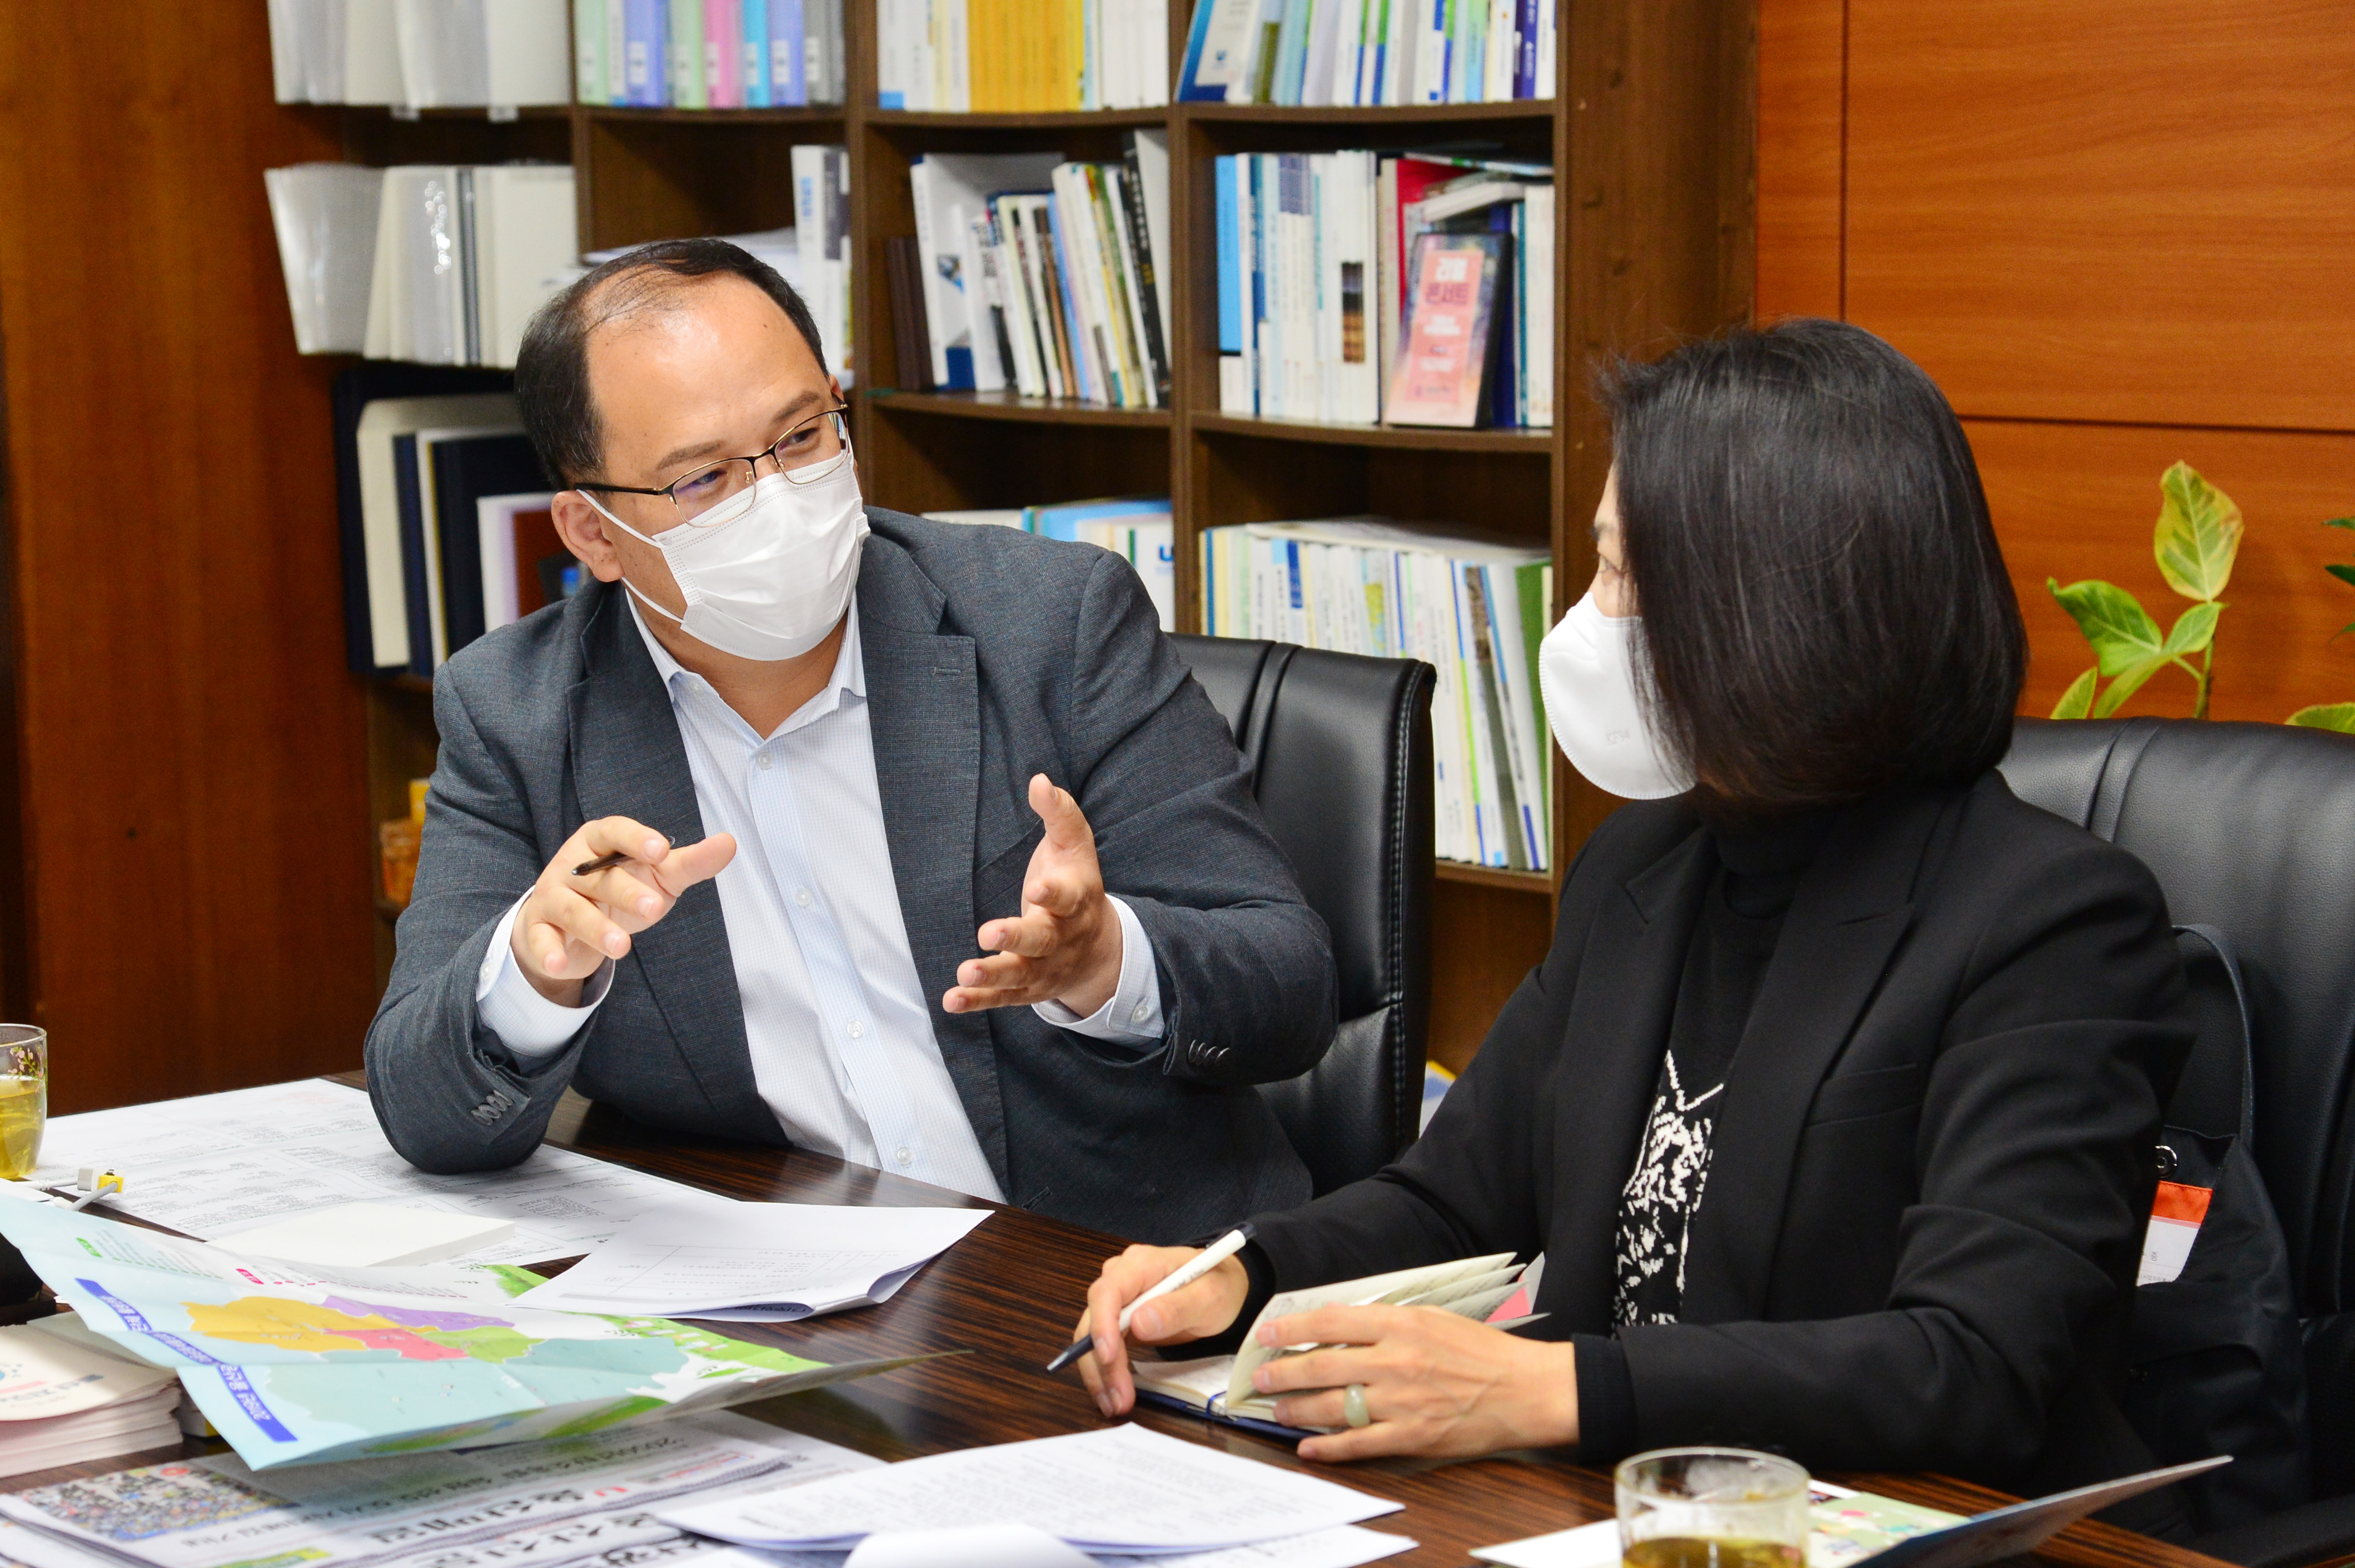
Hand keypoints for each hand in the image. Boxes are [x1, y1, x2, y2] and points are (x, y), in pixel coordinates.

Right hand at [511, 816, 737, 1004]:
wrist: (569, 925)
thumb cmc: (620, 891)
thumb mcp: (657, 877)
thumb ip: (690, 863)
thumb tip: (729, 843)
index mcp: (600, 842)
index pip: (614, 831)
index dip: (635, 838)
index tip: (661, 850)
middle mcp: (572, 865)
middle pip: (599, 877)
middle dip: (626, 892)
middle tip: (655, 907)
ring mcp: (552, 896)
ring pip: (573, 909)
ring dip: (596, 927)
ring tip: (622, 946)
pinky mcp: (538, 929)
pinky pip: (541, 940)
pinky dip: (549, 952)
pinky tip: (560, 963)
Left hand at [945, 774, 1122, 1017]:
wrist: (1098, 950)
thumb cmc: (1076, 887)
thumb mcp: (1075, 848)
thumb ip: (1060, 815)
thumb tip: (1040, 780)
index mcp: (1075, 901)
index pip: (1067, 898)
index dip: (1053, 894)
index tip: (1038, 888)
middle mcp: (1061, 938)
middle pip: (1041, 941)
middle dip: (1016, 938)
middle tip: (989, 933)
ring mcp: (1043, 967)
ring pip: (1019, 974)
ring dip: (993, 974)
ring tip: (966, 973)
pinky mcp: (1025, 988)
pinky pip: (1002, 997)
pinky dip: (977, 1001)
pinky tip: (952, 999)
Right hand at [1071, 1244, 1250, 1416]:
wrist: (1223, 1287)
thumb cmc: (1218, 1286)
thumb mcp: (1209, 1297)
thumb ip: (1176, 1308)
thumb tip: (1139, 1323)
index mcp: (1142, 1263)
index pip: (1108, 1291)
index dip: (1103, 1324)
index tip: (1109, 1357)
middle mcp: (1121, 1277)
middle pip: (1095, 1318)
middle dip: (1102, 1361)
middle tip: (1118, 1398)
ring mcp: (1118, 1299)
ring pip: (1092, 1337)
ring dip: (1100, 1373)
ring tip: (1115, 1404)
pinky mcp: (1119, 1320)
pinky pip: (1102, 1346)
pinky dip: (1105, 1372)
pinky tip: (1113, 1393)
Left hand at [1248, 1303, 1578, 1461]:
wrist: (1523, 1389)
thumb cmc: (1480, 1351)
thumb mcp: (1432, 1318)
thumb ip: (1384, 1320)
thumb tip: (1339, 1319)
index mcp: (1400, 1325)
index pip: (1331, 1322)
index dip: (1292, 1327)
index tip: (1267, 1332)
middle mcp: (1395, 1362)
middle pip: (1322, 1366)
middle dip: (1281, 1372)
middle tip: (1258, 1377)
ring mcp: (1401, 1402)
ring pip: (1333, 1406)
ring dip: (1296, 1409)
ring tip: (1277, 1410)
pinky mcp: (1411, 1436)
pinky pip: (1359, 1444)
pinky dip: (1328, 1448)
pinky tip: (1308, 1447)